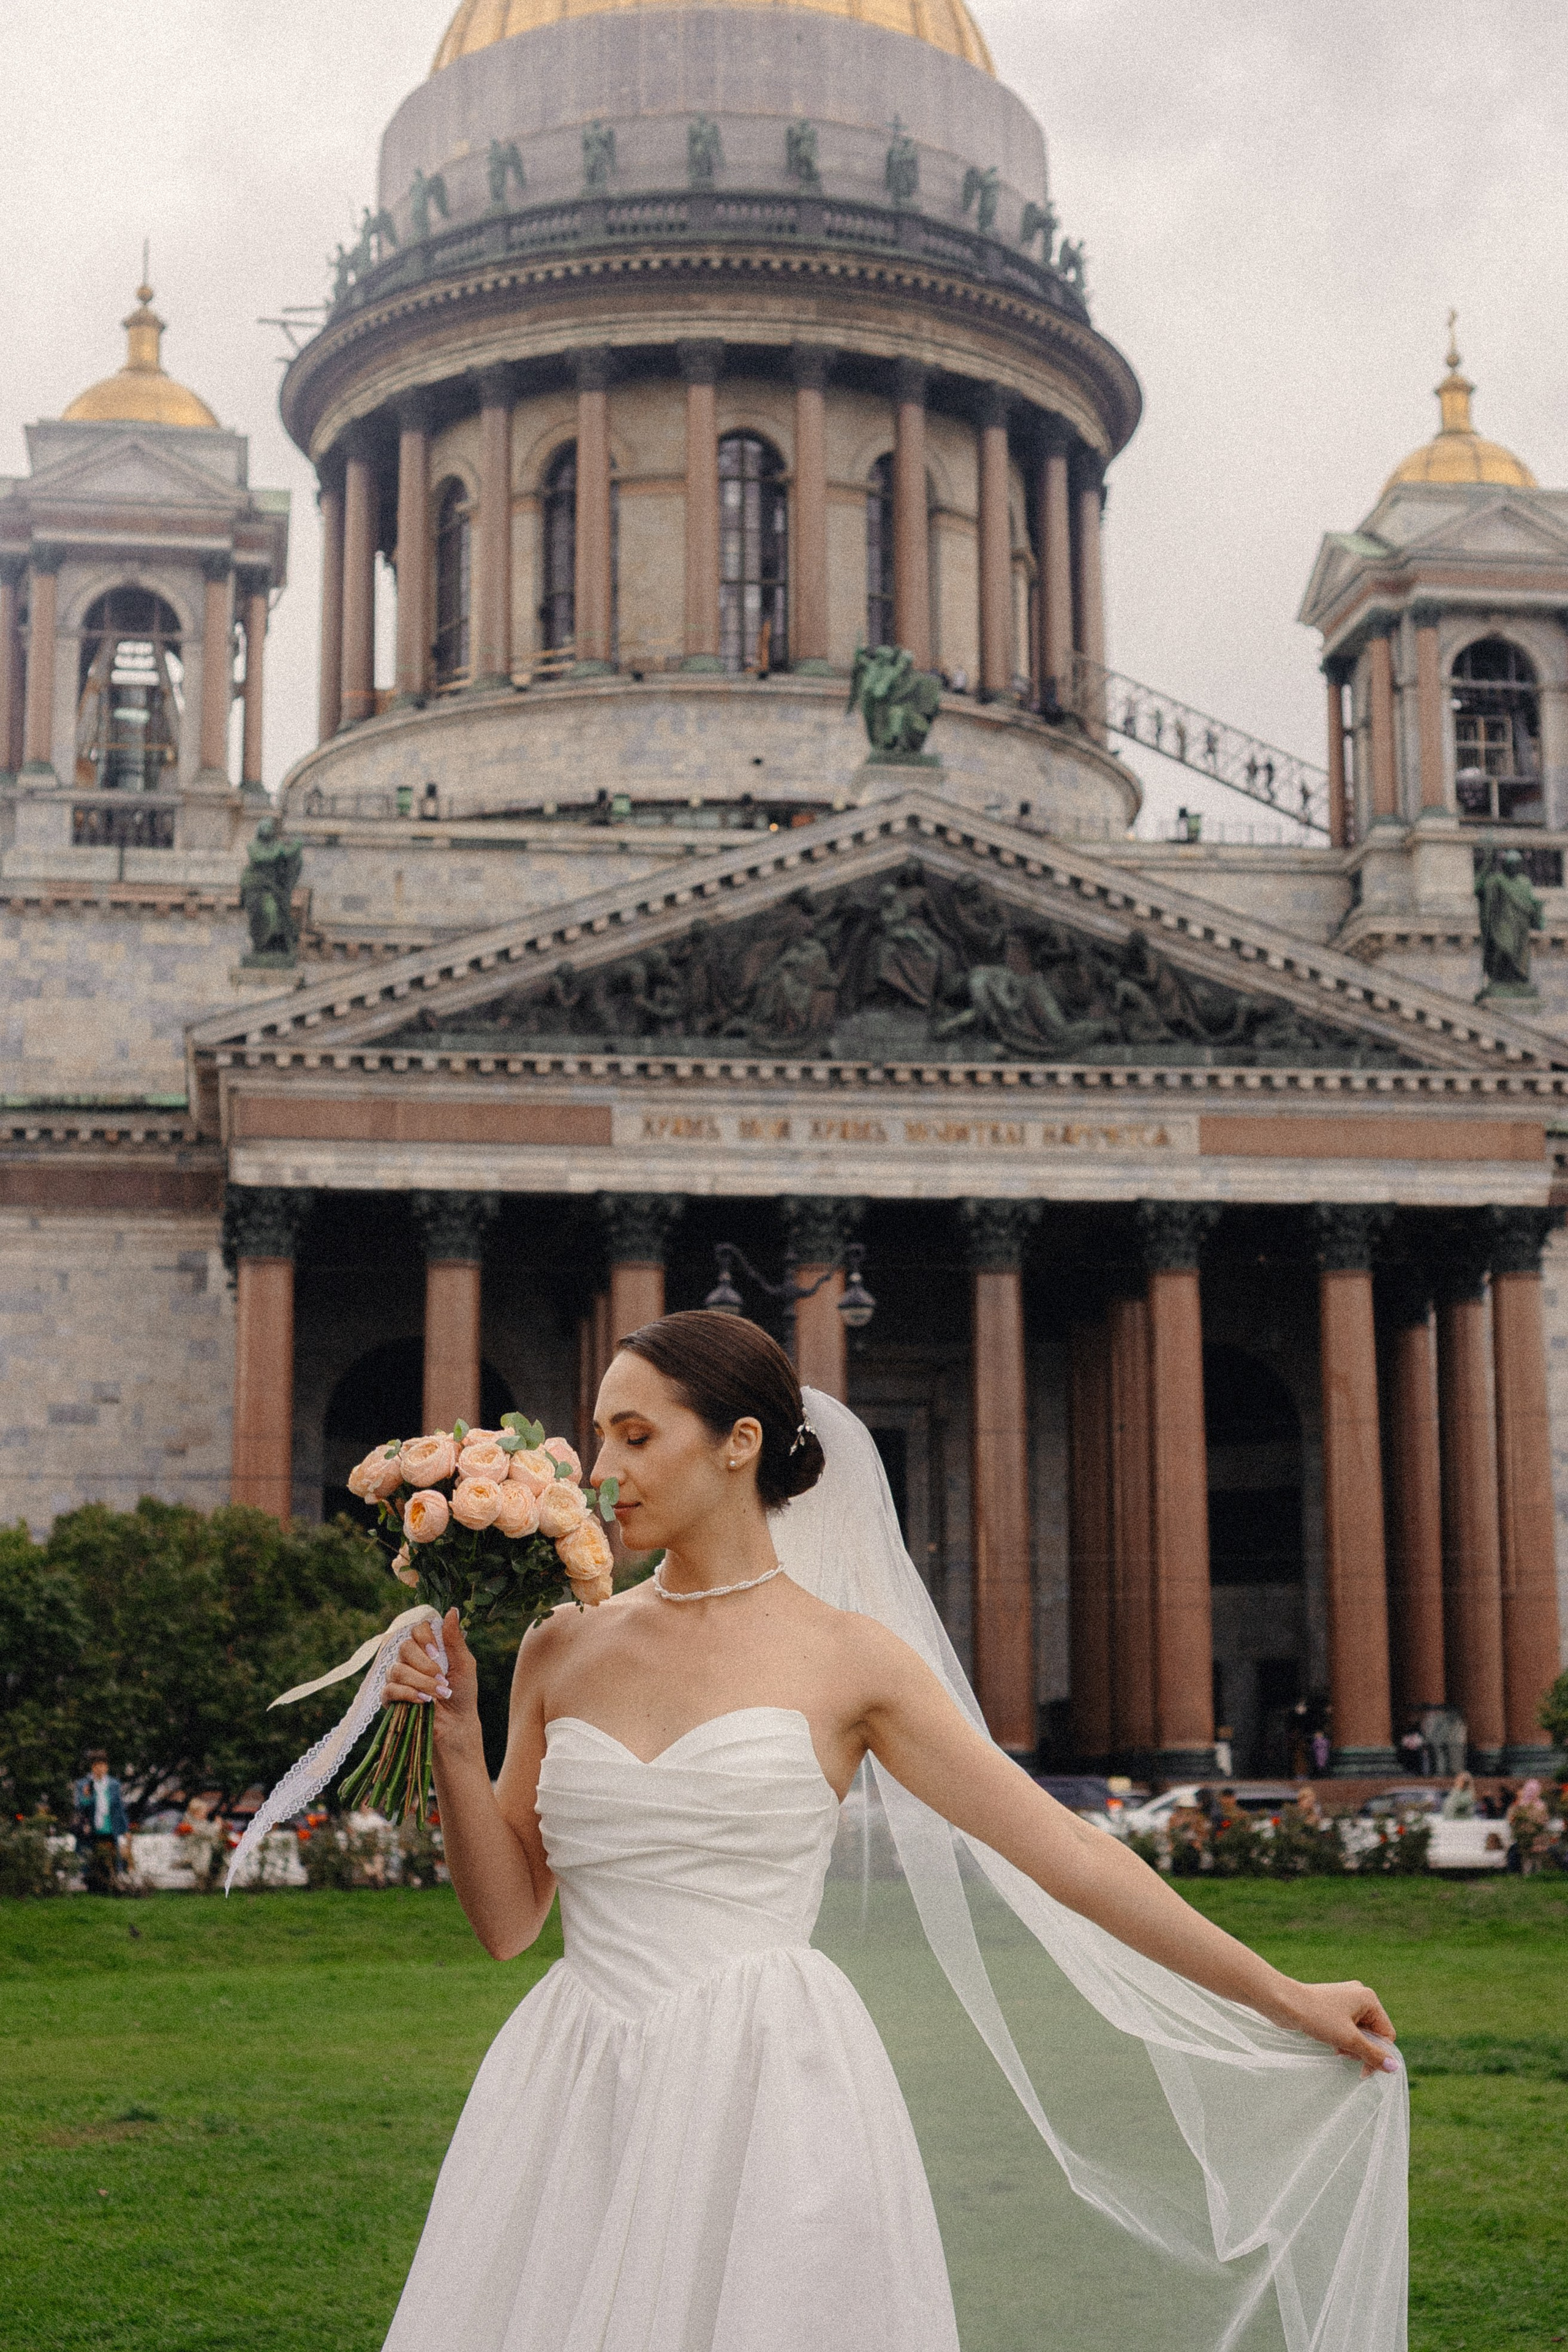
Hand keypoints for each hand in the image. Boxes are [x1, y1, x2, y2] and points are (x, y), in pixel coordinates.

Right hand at [382, 1608, 478, 1749]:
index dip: (425, 1638)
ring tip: (439, 1694)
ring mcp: (397, 1678)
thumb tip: (452, 1610)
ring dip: (421, 1682)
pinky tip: (424, 1701)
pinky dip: (408, 1694)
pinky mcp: (389, 1697)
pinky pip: (389, 1689)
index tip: (437, 1653)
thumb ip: (454, 1639)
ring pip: (397, 1669)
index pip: (416, 1629)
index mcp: (426, 1647)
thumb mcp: (464, 1663)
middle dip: (425, 1665)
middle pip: (404, 1647)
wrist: (456, 1723)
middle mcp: (409, 1659)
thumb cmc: (462, 1692)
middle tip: (441, 1678)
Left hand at [1270, 1979, 1398, 2077]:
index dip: (1378, 2054)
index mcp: (1369, 1998)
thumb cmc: (1318, 2018)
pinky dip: (1342, 2038)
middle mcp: (1359, 1995)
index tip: (1364, 2071)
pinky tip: (1332, 2043)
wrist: (1284, 2003)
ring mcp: (1345, 1999)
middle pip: (1373, 2032)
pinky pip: (1347, 2026)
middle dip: (1361, 2048)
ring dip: (1351, 2045)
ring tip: (1337, 2049)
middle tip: (1345, 2055)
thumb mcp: (1348, 2039)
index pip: (1386, 2033)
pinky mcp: (1332, 2005)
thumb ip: (1373, 2054)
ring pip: (1359, 2031)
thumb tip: (1394, 2067)